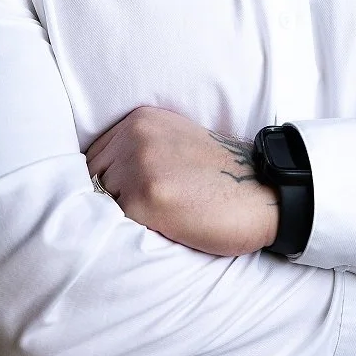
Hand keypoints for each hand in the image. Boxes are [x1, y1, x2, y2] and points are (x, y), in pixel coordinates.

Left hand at [85, 105, 279, 256]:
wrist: (264, 192)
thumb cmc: (220, 177)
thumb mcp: (174, 143)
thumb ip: (137, 150)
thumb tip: (95, 180)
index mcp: (140, 120)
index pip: (93, 157)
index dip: (104, 185)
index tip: (120, 202)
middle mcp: (135, 136)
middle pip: (91, 179)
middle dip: (107, 202)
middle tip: (135, 220)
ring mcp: (139, 165)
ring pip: (100, 203)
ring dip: (117, 220)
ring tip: (149, 227)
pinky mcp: (145, 198)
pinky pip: (115, 225)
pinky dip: (129, 236)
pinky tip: (156, 234)